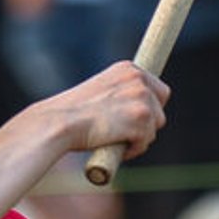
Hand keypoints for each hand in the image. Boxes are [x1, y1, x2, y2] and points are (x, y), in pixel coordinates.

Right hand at [47, 61, 168, 158]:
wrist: (58, 123)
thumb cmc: (71, 113)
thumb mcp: (99, 92)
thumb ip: (119, 94)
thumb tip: (133, 110)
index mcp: (128, 68)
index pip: (157, 88)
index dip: (148, 106)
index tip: (134, 118)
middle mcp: (138, 79)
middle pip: (160, 107)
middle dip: (148, 122)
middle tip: (126, 132)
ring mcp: (141, 99)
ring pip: (155, 126)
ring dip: (139, 137)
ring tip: (115, 139)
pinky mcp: (141, 120)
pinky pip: (145, 142)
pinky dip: (132, 150)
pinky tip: (115, 147)